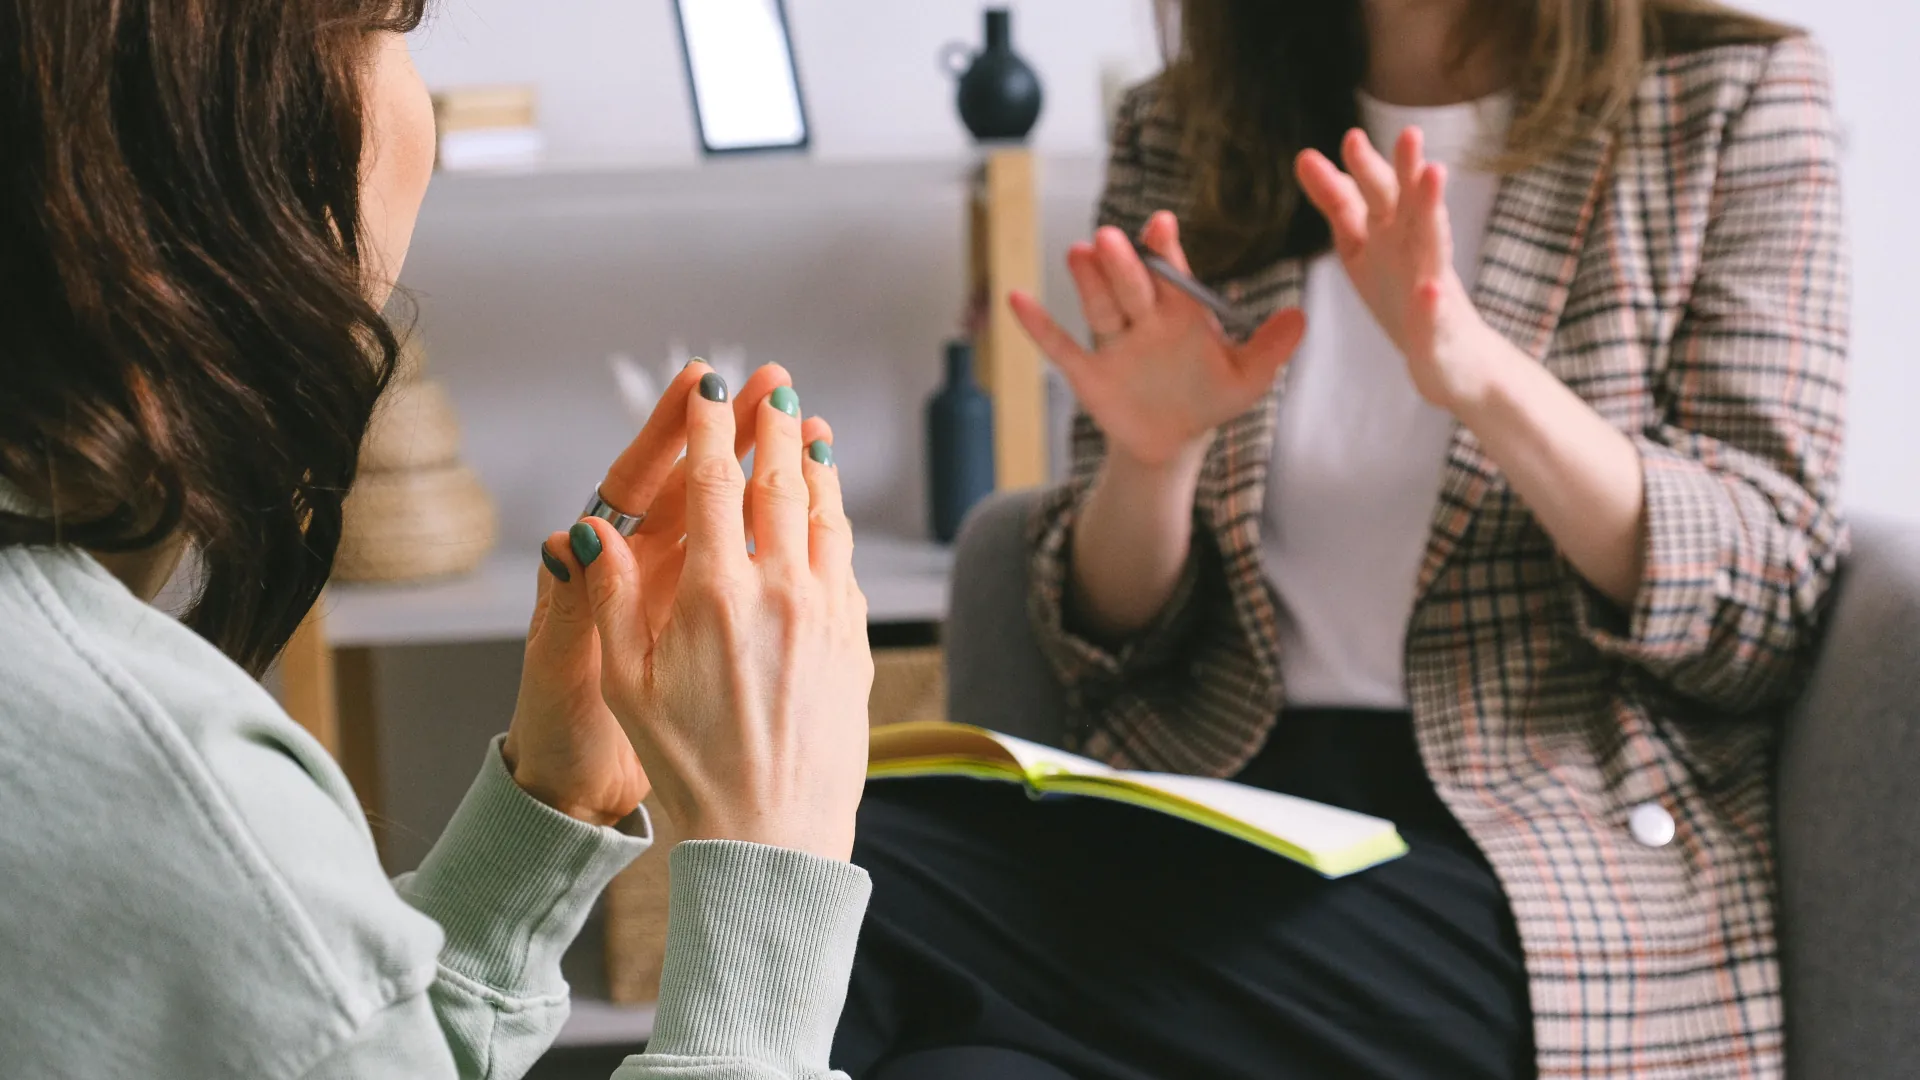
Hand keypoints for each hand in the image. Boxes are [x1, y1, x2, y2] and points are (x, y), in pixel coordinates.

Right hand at [578, 370, 872, 861]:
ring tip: (811, 434)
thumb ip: (611, 599)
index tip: (710, 385)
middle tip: (775, 389)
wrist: (773, 836)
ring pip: (827, 519)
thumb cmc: (690, 768)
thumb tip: (588, 530)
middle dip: (775, 429)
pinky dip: (837, 526)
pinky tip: (830, 518)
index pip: (714, 484)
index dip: (711, 426)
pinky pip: (847, 565)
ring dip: (817, 468)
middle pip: (781, 486)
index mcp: (715, 596)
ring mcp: (828, 616)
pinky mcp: (855, 643)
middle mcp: (781, 593)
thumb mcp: (627, 686)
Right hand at [1009, 212, 1306, 469]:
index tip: (1161, 225)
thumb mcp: (1248, 377)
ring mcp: (1114, 342)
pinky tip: (1017, 299)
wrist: (1175, 439)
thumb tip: (1302, 318)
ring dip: (1088, 282)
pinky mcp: (1088, 372)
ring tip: (1079, 253)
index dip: (1165, 250)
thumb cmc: (1210, 398)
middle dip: (1123, 264)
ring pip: (1099, 307)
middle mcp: (1143, 318)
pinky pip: (1060, 346)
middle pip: (1131, 285)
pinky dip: (1038, 326)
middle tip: (1113, 239)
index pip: (1172, 274)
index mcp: (1181, 311)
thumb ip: (1271, 347)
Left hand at [1295, 127, 1502, 411]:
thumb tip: (1305, 157)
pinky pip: (1434, 318)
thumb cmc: (1404, 294)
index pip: (1373, 196)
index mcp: (1392, 233)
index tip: (1341, 143)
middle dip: (1407, 170)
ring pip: (1434, 244)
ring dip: (1434, 211)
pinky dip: (1431, 305)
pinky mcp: (1439, 331)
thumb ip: (1339, 204)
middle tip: (1409, 134)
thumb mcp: (1363, 246)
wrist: (1451, 359)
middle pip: (1408, 206)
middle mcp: (1415, 250)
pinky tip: (1429, 292)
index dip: (1358, 171)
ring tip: (1435, 176)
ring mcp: (1431, 287)